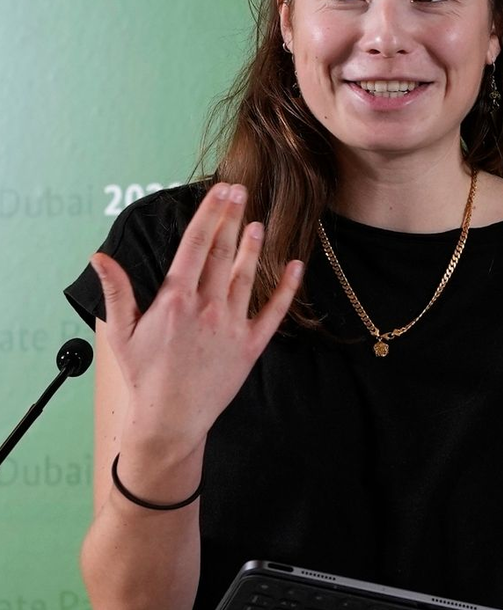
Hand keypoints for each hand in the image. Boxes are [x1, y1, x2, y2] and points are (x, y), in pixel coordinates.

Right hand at [91, 182, 303, 457]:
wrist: (170, 420)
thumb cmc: (143, 376)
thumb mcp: (120, 333)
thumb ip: (117, 291)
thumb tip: (99, 256)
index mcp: (175, 300)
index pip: (195, 246)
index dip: (210, 214)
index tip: (221, 191)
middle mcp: (206, 308)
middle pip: (221, 253)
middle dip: (230, 218)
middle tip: (240, 190)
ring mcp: (231, 326)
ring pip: (245, 277)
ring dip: (252, 248)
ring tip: (257, 222)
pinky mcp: (250, 346)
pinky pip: (273, 312)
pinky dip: (286, 289)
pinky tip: (295, 266)